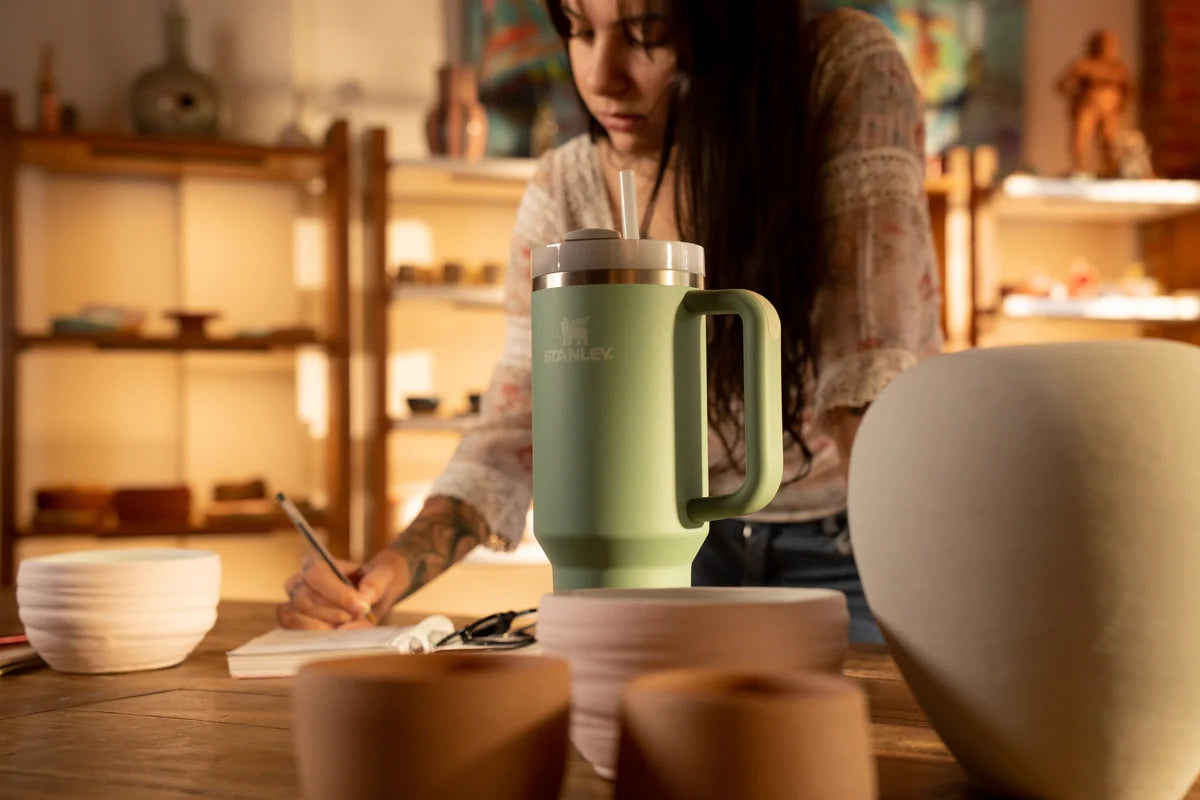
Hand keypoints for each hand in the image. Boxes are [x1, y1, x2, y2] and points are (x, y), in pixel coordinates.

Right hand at [276, 550, 403, 629]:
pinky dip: (315, 637)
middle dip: (333, 613)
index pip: (316, 574)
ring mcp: (292, 603)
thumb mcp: (383, 577)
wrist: (370, 599)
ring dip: (325, 626)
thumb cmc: (373, 584)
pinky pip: (292, 631)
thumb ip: (376, 583)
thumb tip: (363, 596)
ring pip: (296, 616)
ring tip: (348, 625)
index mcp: (315, 563)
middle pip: (304, 599)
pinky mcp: (292, 622)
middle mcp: (297, 581)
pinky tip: (336, 635)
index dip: (338, 593)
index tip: (361, 606)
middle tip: (356, 618)